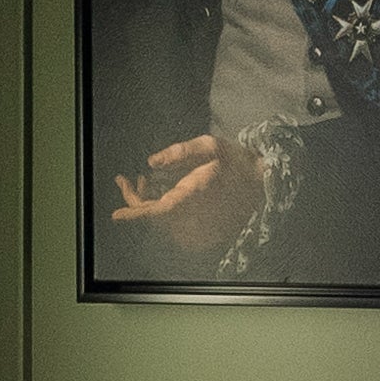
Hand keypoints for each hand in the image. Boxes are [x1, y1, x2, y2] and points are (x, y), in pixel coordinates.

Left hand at [111, 133, 265, 258]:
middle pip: (154, 216)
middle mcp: (194, 218)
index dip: (134, 213)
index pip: (156, 211)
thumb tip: (151, 162)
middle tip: (129, 179)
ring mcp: (199, 228)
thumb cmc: (236, 162)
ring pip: (161, 222)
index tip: (116, 215)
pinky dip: (163, 212)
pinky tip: (162, 194)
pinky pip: (174, 226)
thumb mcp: (210, 146)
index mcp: (193, 197)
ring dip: (149, 203)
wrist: (264, 185)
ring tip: (147, 183)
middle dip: (137, 198)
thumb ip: (179, 152)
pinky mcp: (202, 234)